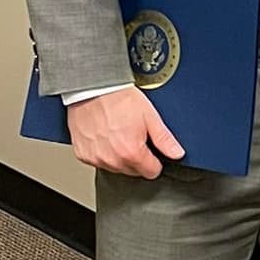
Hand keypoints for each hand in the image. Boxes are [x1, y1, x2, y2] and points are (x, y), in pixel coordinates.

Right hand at [68, 86, 184, 176]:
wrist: (93, 87)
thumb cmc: (118, 98)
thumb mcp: (149, 116)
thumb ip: (164, 139)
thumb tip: (177, 153)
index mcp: (132, 153)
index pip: (152, 172)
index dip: (155, 161)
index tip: (151, 150)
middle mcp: (112, 159)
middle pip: (133, 171)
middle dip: (136, 157)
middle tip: (133, 136)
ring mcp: (96, 158)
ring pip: (115, 167)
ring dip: (119, 156)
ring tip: (117, 134)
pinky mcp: (82, 153)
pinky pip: (97, 160)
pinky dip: (102, 152)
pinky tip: (103, 136)